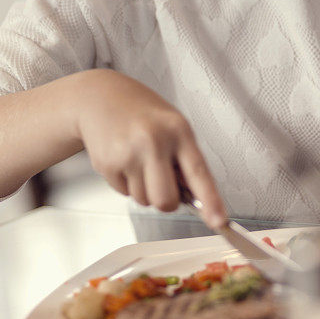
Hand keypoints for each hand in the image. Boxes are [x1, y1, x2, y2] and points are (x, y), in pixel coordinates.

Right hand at [72, 69, 226, 228]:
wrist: (100, 97)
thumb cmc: (142, 112)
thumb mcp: (172, 124)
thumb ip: (185, 157)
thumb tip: (195, 196)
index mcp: (178, 130)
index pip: (198, 172)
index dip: (211, 200)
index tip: (219, 221)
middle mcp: (154, 141)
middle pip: (166, 200)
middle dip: (165, 201)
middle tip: (161, 181)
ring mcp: (129, 154)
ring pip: (144, 201)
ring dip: (143, 189)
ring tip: (139, 160)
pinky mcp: (107, 164)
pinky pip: (124, 193)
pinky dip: (125, 183)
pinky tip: (123, 159)